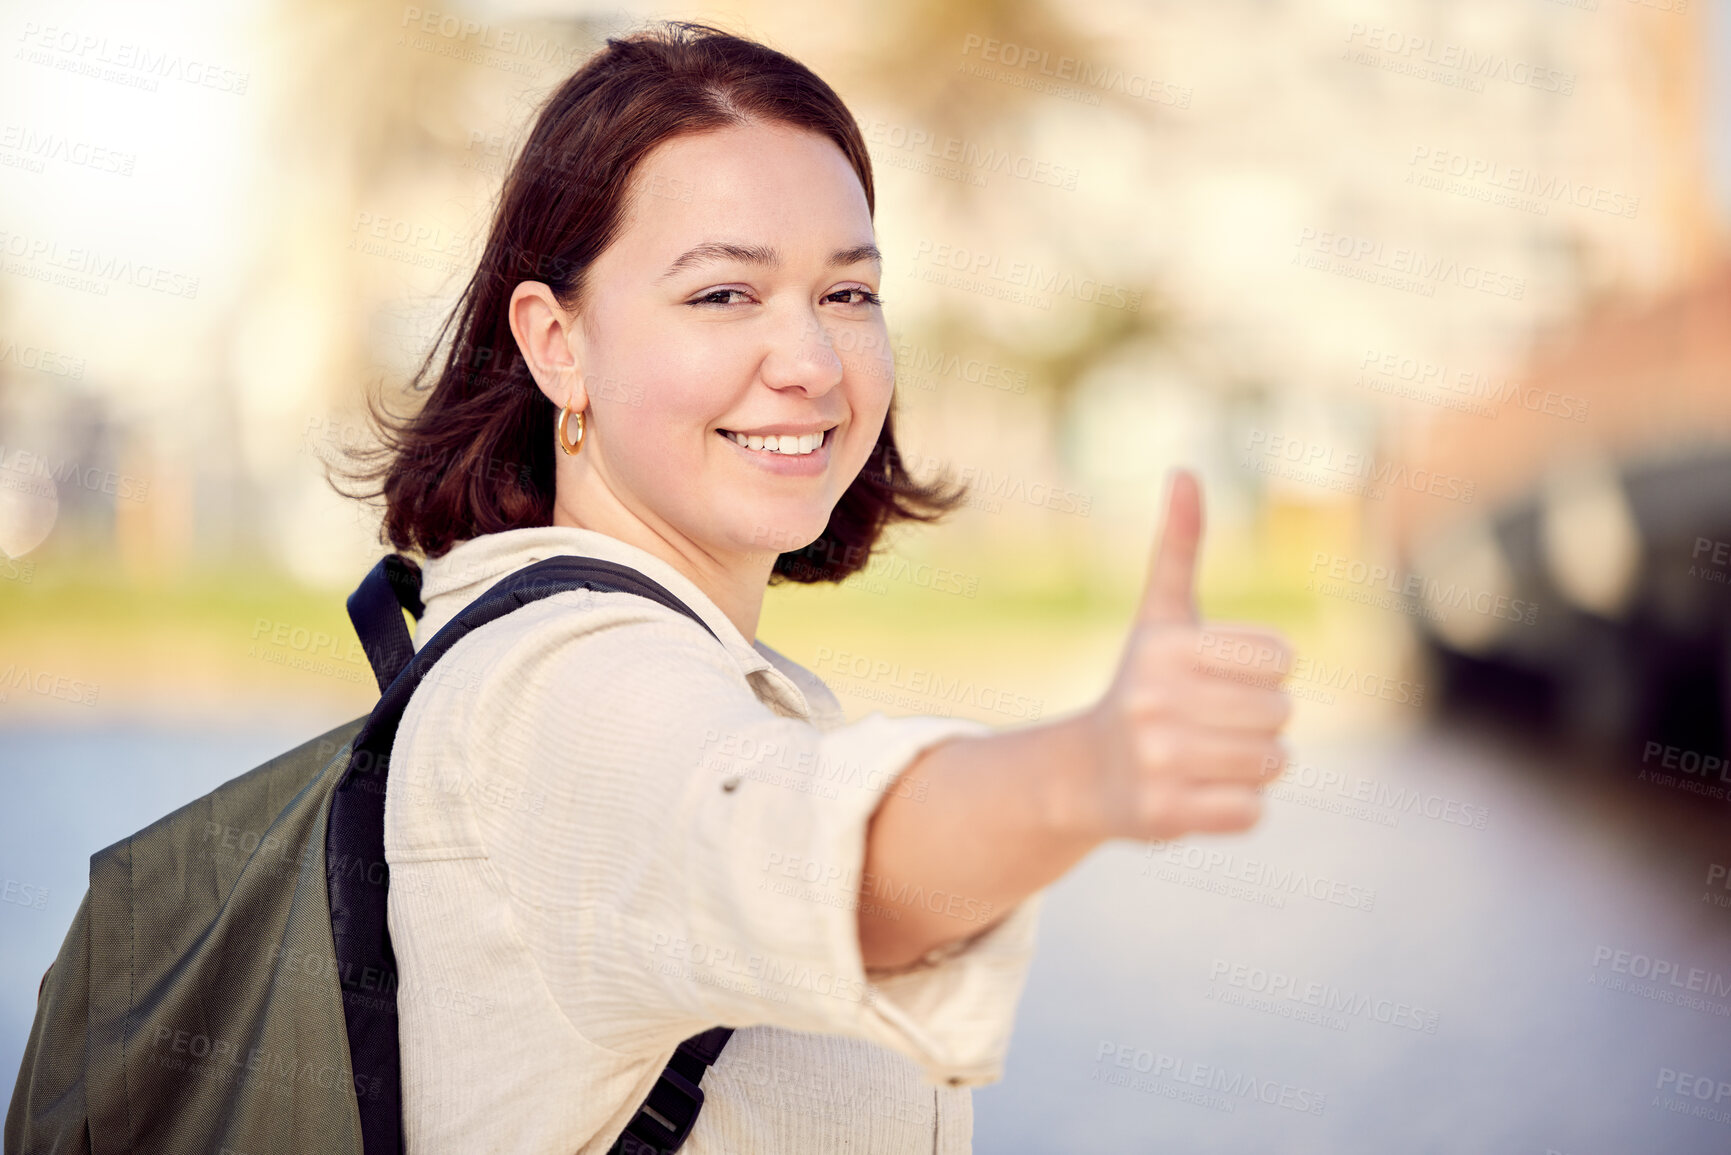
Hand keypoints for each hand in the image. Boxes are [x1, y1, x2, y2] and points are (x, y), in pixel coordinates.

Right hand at [1076, 469, 1292, 840]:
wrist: (1085, 773)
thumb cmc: (1143, 684)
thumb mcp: (1160, 616)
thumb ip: (1178, 546)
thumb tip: (1185, 471)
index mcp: (1166, 648)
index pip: (1281, 659)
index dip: (1264, 672)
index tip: (1221, 679)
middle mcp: (1155, 702)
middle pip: (1281, 713)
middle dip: (1259, 721)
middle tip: (1213, 724)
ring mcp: (1157, 762)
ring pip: (1273, 763)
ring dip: (1255, 764)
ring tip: (1210, 757)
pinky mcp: (1164, 816)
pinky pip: (1251, 812)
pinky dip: (1238, 806)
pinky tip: (1199, 792)